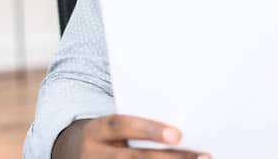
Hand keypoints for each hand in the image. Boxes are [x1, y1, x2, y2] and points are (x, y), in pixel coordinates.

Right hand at [52, 114, 210, 158]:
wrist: (75, 152)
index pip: (122, 126)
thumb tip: (180, 128)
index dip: (149, 129)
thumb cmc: (109, 134)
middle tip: (202, 156)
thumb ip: (140, 123)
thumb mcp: (115, 125)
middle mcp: (95, 155)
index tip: (177, 134)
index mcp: (97, 130)